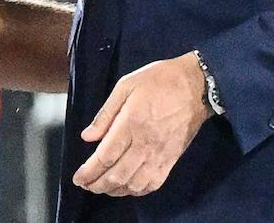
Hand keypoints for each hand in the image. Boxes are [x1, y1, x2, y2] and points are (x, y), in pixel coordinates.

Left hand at [74, 53, 210, 197]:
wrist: (196, 86)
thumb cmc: (158, 81)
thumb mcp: (126, 86)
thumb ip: (105, 114)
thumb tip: (87, 137)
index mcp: (130, 124)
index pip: (105, 157)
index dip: (89, 172)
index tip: (78, 178)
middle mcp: (145, 144)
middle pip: (117, 175)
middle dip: (97, 185)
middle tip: (85, 186)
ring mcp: (160, 155)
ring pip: (134, 184)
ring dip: (115, 191)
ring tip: (102, 188)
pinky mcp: (172, 160)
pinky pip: (153, 184)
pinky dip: (137, 191)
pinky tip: (127, 188)